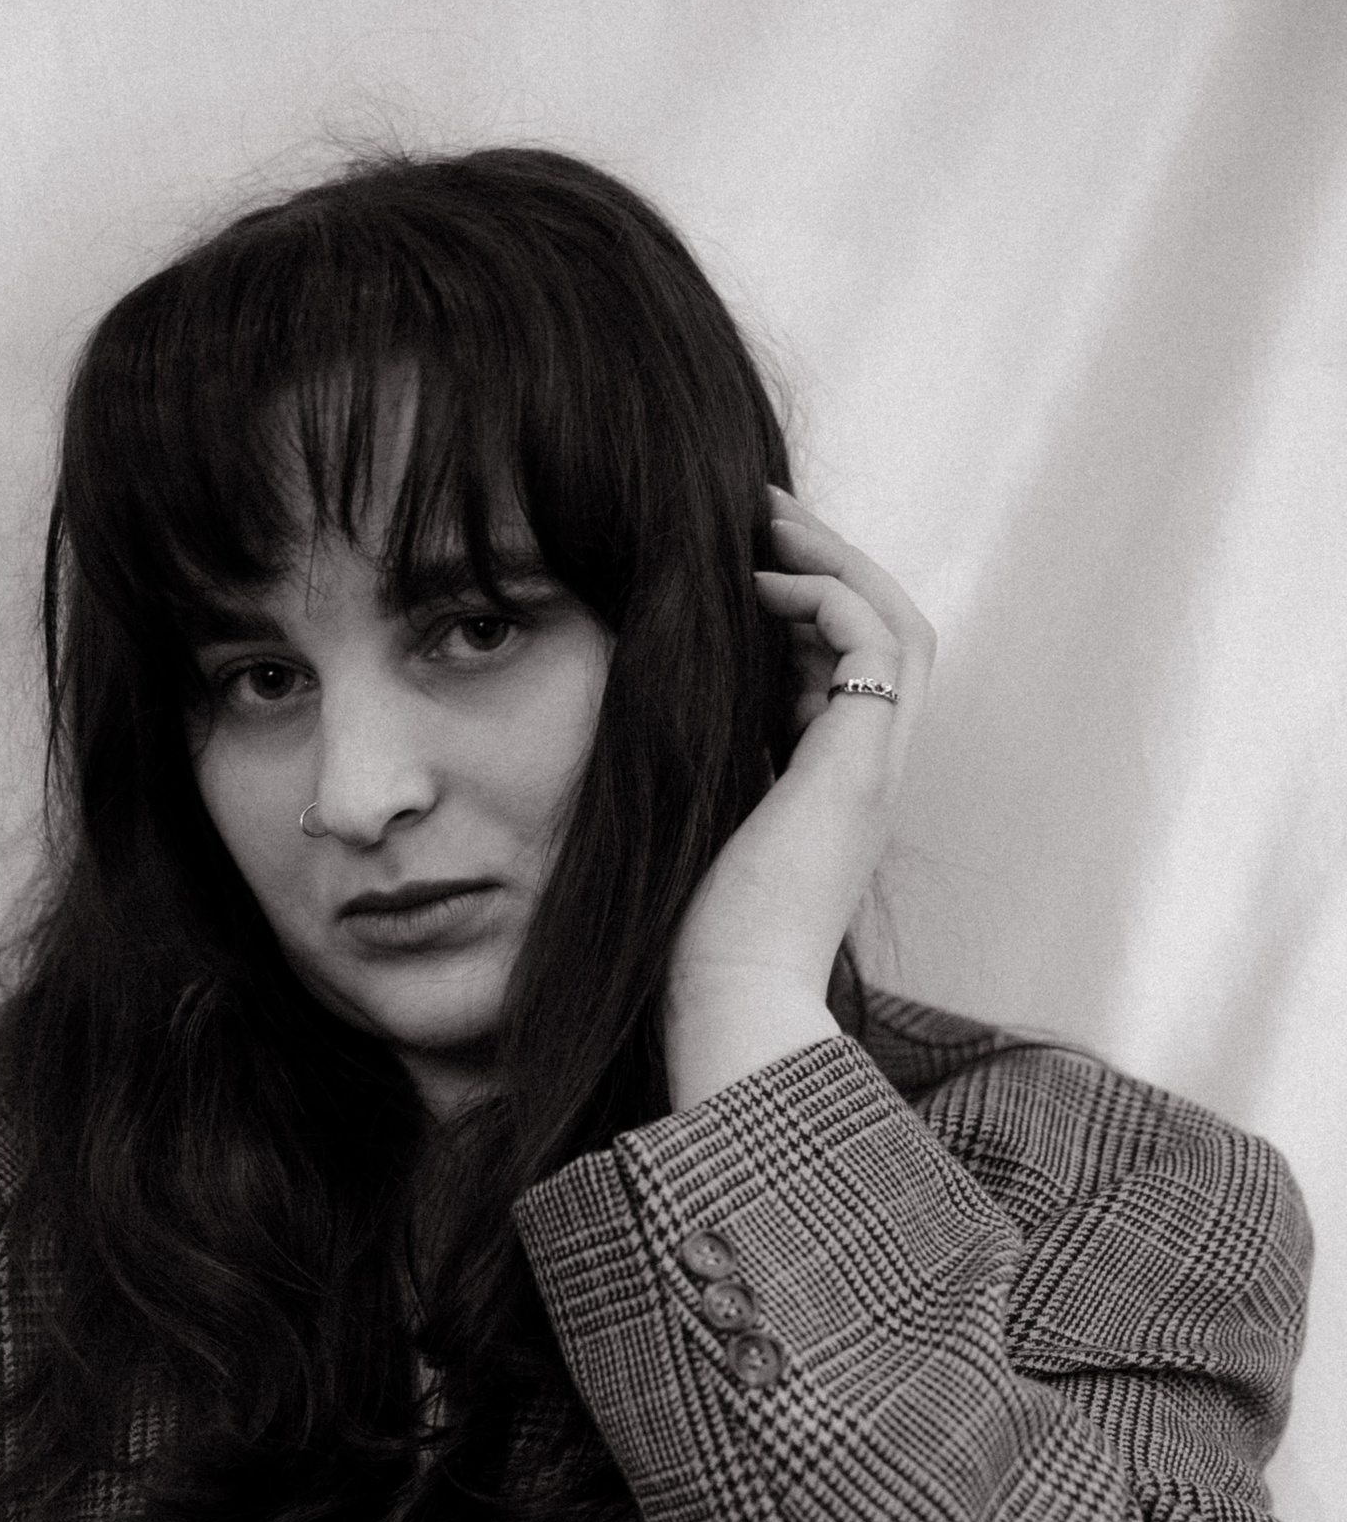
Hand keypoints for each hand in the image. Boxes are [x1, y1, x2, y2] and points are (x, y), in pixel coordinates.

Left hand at [663, 487, 935, 1107]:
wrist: (728, 1004)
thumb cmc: (688, 947)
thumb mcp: (684, 833)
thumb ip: (687, 774)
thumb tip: (625, 720)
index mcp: (830, 792)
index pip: (846, 672)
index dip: (805, 608)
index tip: (738, 567)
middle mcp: (867, 776)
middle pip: (890, 635)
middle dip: (832, 564)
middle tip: (763, 516)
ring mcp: (875, 771)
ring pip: (897, 626)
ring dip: (834, 564)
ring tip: (765, 526)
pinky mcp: (861, 768)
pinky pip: (875, 644)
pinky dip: (826, 599)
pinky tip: (760, 586)